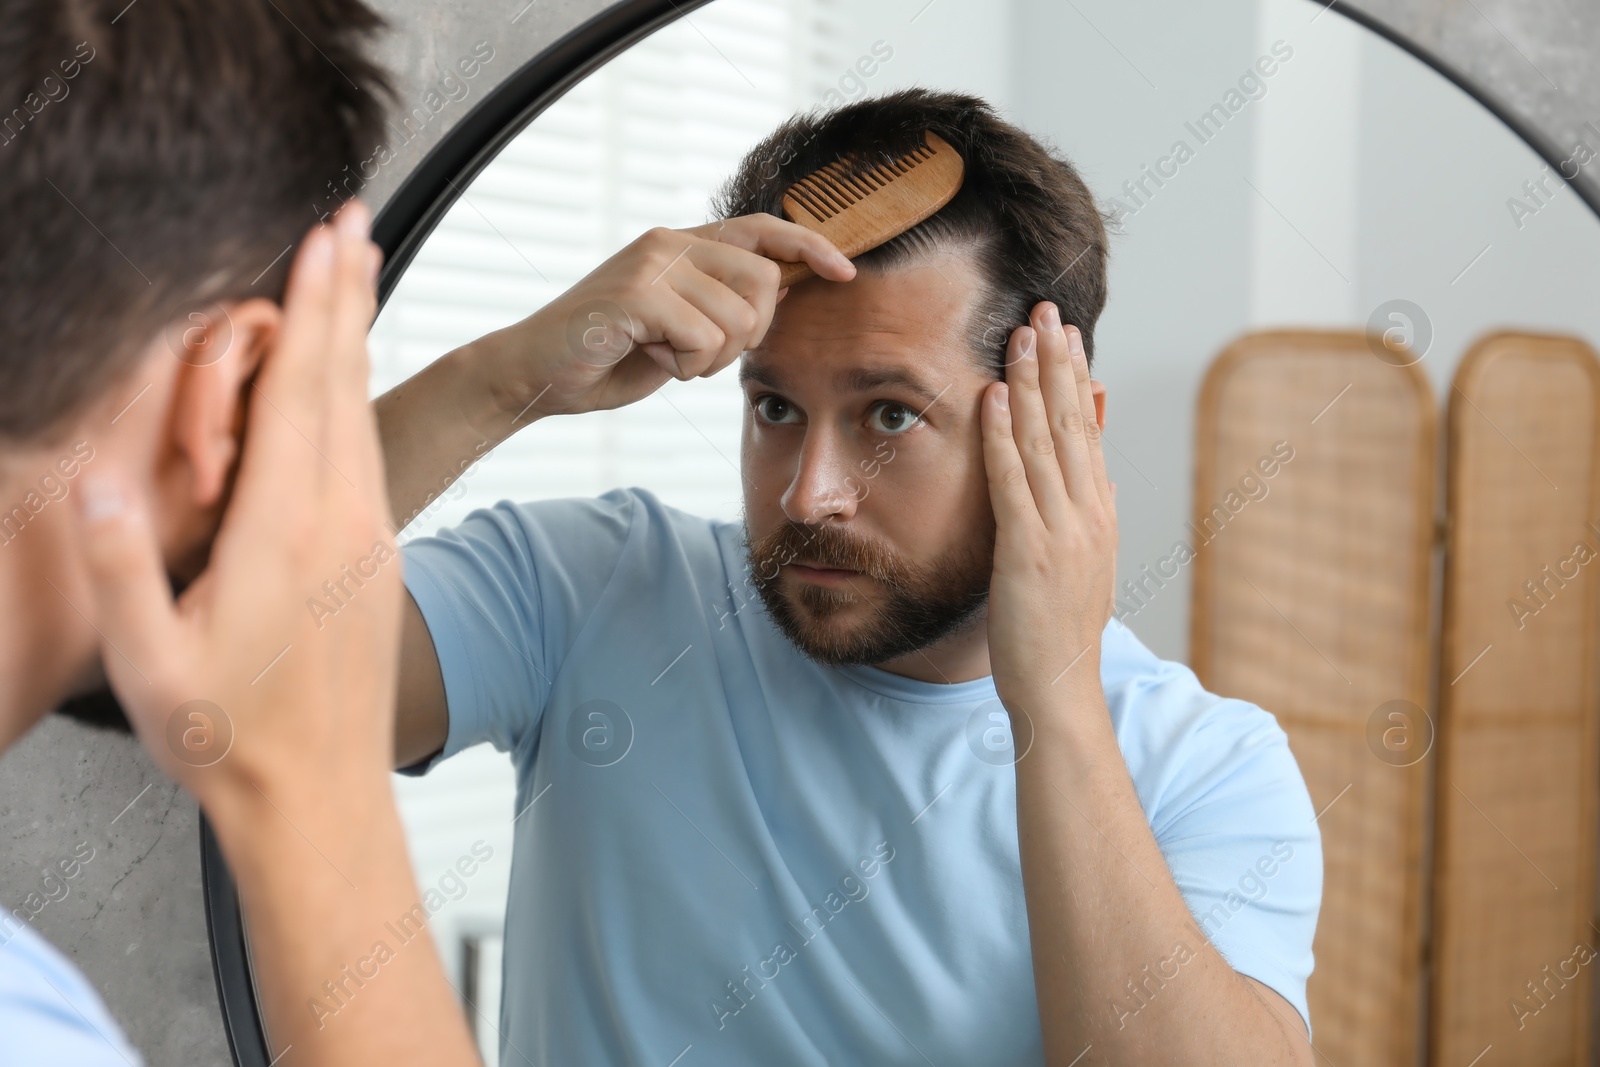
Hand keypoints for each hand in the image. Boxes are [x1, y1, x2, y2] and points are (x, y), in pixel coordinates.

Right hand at [73, 201, 397, 820]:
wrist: (320, 797)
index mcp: (284, 531)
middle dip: (346, 297)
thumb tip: (92, 474)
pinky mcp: (381, 560)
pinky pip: (371, 456)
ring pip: (366, 416)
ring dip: (359, 340)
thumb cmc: (229, 736)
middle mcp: (343, 522)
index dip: (310, 311)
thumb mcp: (147, 659)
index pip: (299, 394)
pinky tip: (351, 385)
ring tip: (358, 278)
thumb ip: (120, 562)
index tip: (325, 242)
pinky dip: (361, 400)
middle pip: (345, 385)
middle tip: (354, 224)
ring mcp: (371, 540)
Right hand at [469, 214, 855, 420]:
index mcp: (681, 244)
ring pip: (737, 320)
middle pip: (765, 284)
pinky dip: (685, 367)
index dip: (810, 247)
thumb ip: (720, 307)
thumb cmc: (608, 357)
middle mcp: (670, 242)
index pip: (763, 230)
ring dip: (711, 360)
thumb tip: (782, 297)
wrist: (534, 373)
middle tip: (703, 356)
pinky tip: (652, 361)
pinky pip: (703, 338)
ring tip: (669, 359)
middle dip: (750, 335)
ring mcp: (652, 263)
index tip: (844, 272)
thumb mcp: (677, 328)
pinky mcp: (636, 294)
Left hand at [980, 302, 1116, 714]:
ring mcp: (1062, 530)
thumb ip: (1087, 515)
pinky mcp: (1028, 550)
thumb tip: (1099, 475)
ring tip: (1021, 334)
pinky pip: (1013, 480)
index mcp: (1099, 514)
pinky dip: (1001, 434)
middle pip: (1072, 422)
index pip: (1087, 431)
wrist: (1060, 689)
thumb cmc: (1059, 634)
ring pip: (1045, 439)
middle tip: (1045, 310)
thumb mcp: (1084, 564)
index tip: (1066, 335)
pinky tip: (992, 396)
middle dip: (1057, 362)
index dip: (1076, 379)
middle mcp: (1088, 513)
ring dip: (1030, 382)